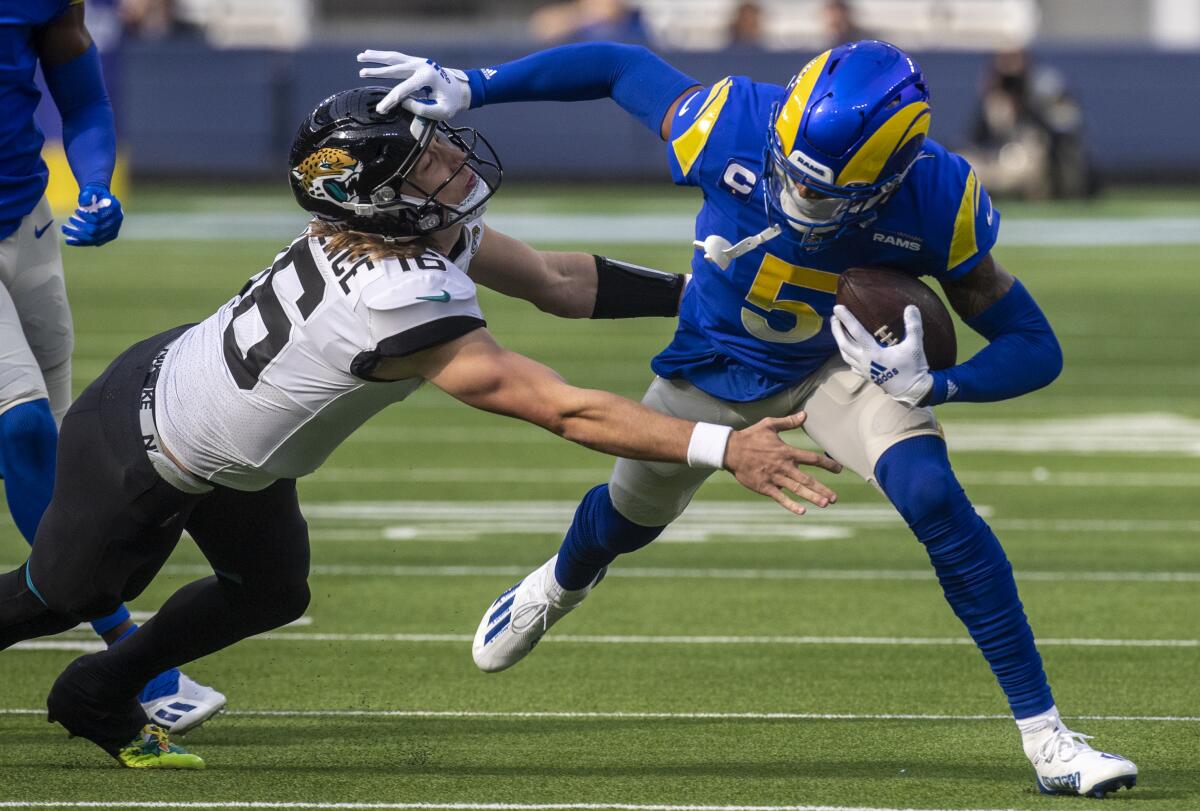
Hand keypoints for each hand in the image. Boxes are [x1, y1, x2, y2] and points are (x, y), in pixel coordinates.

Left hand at [62, 183, 122, 246]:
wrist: (101, 199)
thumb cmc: (94, 193)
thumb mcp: (90, 190)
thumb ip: (86, 195)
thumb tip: (84, 204)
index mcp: (114, 207)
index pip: (99, 219)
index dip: (86, 217)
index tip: (75, 210)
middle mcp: (117, 220)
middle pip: (96, 230)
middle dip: (80, 226)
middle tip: (69, 218)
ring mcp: (114, 230)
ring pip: (94, 238)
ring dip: (77, 236)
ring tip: (64, 229)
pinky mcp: (108, 236)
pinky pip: (95, 242)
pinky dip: (81, 242)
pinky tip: (69, 240)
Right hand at [357, 50, 470, 118]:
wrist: (460, 89)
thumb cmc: (451, 102)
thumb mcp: (442, 111)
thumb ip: (422, 109)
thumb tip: (404, 102)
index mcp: (427, 77)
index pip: (403, 90)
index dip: (391, 101)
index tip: (381, 110)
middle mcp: (421, 66)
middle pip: (395, 69)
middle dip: (377, 72)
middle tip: (362, 73)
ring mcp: (418, 62)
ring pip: (393, 58)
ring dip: (376, 57)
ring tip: (361, 56)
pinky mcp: (416, 63)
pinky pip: (397, 58)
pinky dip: (384, 57)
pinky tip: (371, 54)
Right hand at [723, 411, 840, 515]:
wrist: (730, 450)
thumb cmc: (751, 436)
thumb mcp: (770, 425)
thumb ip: (789, 422)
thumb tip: (805, 415)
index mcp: (786, 452)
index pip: (811, 459)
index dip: (827, 464)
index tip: (839, 469)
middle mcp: (783, 466)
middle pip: (807, 479)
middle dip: (822, 488)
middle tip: (835, 498)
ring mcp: (774, 478)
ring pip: (796, 489)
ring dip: (812, 497)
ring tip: (825, 504)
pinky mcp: (764, 487)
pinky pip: (780, 497)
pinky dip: (791, 505)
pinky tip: (802, 511)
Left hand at [831, 304, 932, 406]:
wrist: (912, 391)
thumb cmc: (913, 368)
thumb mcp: (915, 346)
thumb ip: (913, 326)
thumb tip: (911, 307)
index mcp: (873, 353)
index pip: (856, 332)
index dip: (846, 318)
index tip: (837, 308)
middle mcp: (864, 361)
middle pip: (844, 344)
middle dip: (837, 330)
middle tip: (833, 318)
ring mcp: (864, 370)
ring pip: (845, 354)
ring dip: (840, 341)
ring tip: (839, 331)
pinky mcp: (867, 376)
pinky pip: (851, 364)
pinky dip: (847, 355)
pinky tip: (849, 351)